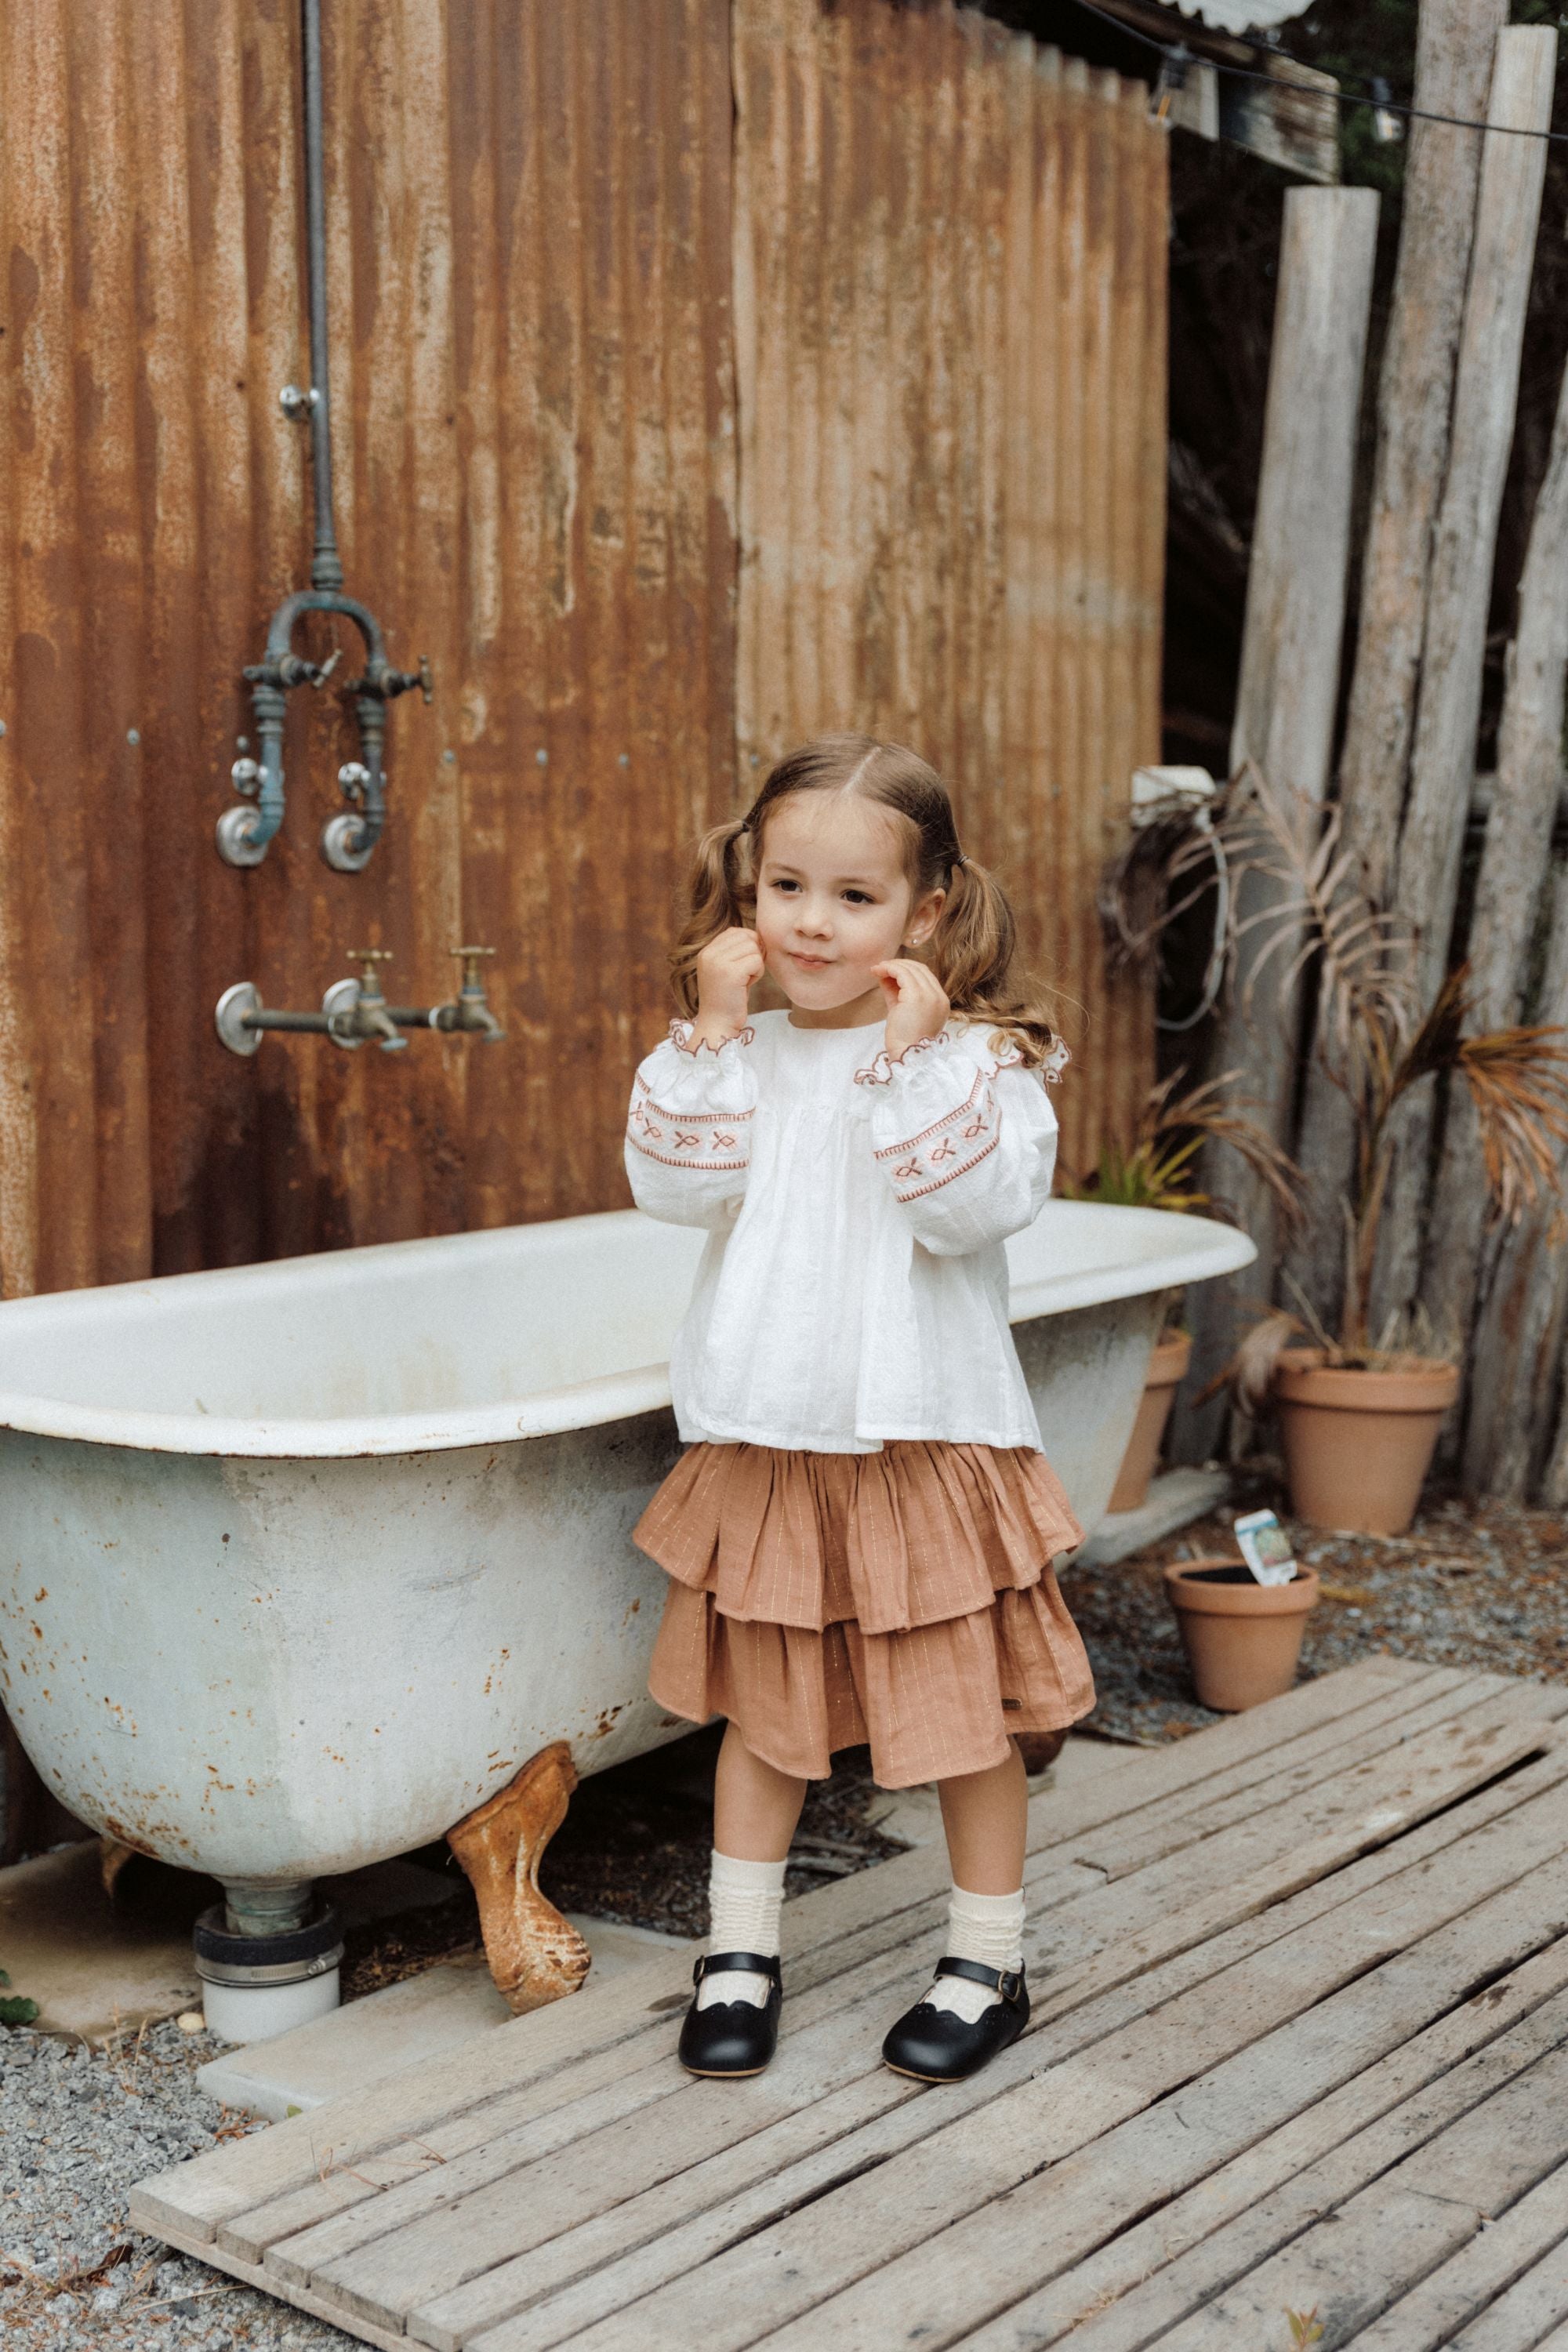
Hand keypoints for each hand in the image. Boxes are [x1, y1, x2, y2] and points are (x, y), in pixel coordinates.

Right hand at [692, 926, 763, 1044]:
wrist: (718, 1025)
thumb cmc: (727, 1000)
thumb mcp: (725, 970)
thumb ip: (734, 951)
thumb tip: (757, 936)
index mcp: (706, 952)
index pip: (735, 932)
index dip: (748, 944)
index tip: (746, 964)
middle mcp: (708, 954)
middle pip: (746, 937)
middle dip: (754, 954)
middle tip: (747, 974)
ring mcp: (718, 963)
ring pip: (753, 948)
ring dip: (756, 965)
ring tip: (745, 981)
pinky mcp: (730, 973)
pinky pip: (757, 961)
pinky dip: (758, 974)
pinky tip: (748, 985)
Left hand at [872, 957, 948, 1058]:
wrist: (906, 1057)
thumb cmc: (903, 1040)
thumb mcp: (902, 1012)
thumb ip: (897, 994)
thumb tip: (886, 976)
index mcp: (941, 1002)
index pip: (926, 976)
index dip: (907, 970)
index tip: (889, 971)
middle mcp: (939, 997)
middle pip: (920, 969)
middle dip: (899, 965)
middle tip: (881, 967)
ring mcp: (930, 996)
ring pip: (911, 969)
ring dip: (892, 965)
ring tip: (877, 969)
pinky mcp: (917, 997)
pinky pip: (902, 973)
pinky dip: (889, 969)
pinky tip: (878, 971)